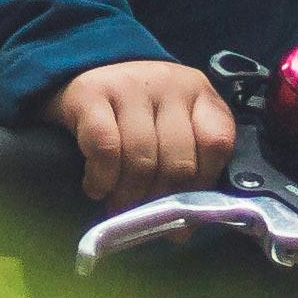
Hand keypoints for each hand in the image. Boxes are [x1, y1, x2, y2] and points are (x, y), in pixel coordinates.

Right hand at [43, 58, 238, 209]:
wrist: (80, 66)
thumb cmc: (133, 112)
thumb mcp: (169, 128)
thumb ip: (185, 167)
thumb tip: (181, 230)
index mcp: (199, 93)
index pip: (217, 143)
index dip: (202, 184)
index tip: (181, 207)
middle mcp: (170, 83)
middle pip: (178, 161)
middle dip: (160, 200)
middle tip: (143, 216)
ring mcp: (130, 85)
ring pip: (142, 159)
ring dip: (129, 195)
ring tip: (118, 206)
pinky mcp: (91, 93)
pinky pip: (105, 148)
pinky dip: (102, 178)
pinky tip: (96, 187)